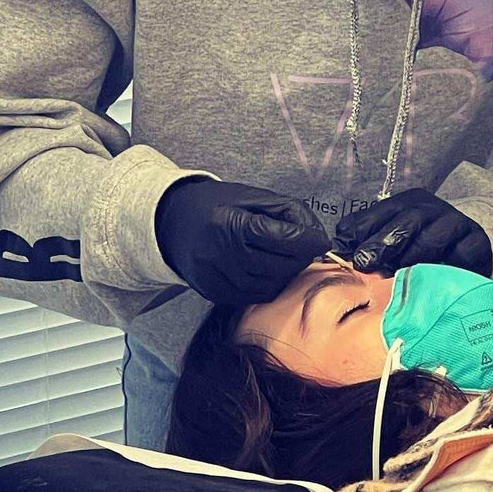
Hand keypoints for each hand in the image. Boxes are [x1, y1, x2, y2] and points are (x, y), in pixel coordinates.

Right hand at [154, 177, 330, 305]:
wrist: (171, 221)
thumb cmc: (216, 205)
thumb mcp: (253, 196)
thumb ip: (289, 211)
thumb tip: (319, 237)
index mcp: (231, 223)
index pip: (283, 238)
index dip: (308, 240)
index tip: (321, 240)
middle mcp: (220, 253)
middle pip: (280, 265)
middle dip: (300, 257)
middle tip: (301, 246)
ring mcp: (215, 277)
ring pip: (271, 285)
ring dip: (285, 272)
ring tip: (281, 255)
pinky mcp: (213, 293)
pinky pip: (255, 296)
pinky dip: (268, 284)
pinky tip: (264, 268)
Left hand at [332, 187, 491, 275]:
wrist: (471, 246)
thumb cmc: (423, 246)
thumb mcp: (396, 238)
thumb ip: (369, 240)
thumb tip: (338, 248)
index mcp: (409, 202)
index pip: (382, 211)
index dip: (362, 228)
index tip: (346, 247)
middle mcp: (433, 208)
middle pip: (407, 220)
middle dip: (383, 241)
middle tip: (365, 262)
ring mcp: (457, 223)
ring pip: (432, 237)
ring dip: (413, 255)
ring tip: (398, 271)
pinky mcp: (476, 242)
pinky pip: (461, 254)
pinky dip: (447, 266)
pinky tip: (435, 277)